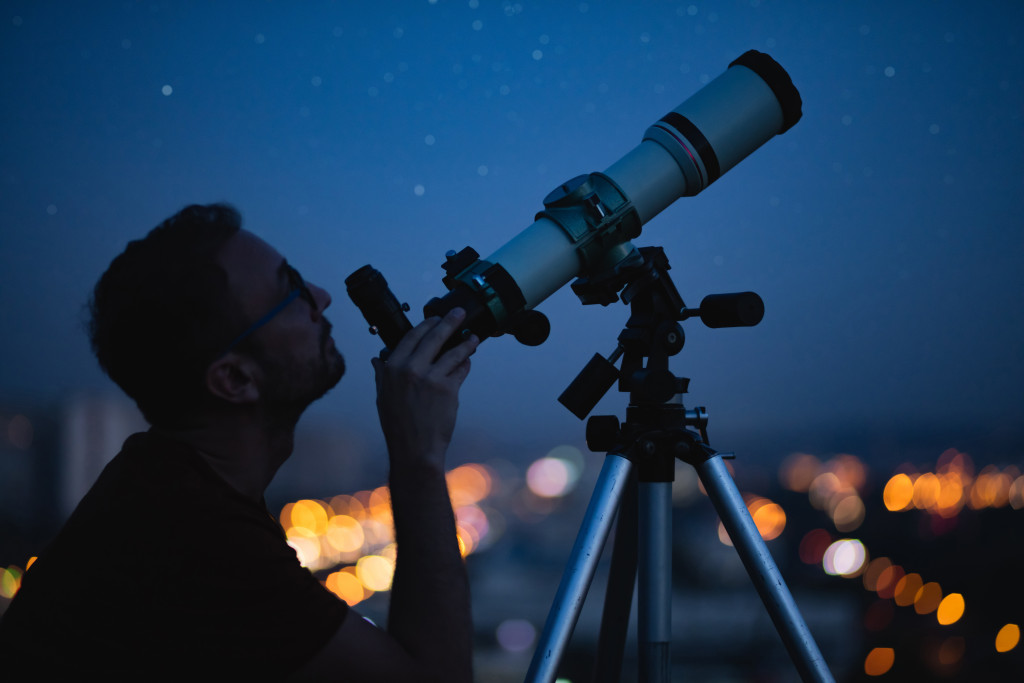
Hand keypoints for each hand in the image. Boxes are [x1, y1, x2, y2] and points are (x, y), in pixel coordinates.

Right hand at [371, 308, 478, 470]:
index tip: (435, 318)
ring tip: (473, 337)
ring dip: (465, 342)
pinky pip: (460, 370)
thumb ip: (382, 375)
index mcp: (392, 369)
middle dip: (449, 322)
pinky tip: (469, 359)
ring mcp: (430, 378)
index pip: (411, 337)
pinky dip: (465, 363)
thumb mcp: (382, 398)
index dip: (426, 325)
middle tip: (459, 314)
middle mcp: (410, 369)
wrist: (414, 449)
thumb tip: (377, 360)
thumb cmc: (398, 425)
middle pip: (434, 337)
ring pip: (453, 352)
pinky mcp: (448, 389)